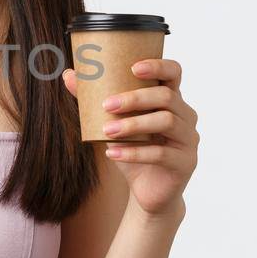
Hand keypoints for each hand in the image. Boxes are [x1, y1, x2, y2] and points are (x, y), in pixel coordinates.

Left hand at [61, 58, 198, 217]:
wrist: (148, 192)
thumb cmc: (133, 150)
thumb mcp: (114, 124)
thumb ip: (95, 101)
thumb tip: (68, 75)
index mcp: (171, 100)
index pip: (174, 72)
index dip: (158, 65)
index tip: (133, 68)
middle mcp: (186, 116)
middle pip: (166, 97)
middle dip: (134, 98)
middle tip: (106, 106)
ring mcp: (189, 139)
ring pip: (166, 122)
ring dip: (133, 125)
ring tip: (106, 131)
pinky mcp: (186, 162)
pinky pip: (161, 154)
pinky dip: (134, 153)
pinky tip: (112, 153)